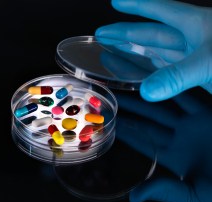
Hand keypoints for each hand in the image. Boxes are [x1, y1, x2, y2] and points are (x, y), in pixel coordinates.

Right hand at [95, 0, 211, 101]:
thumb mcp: (207, 63)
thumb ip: (177, 76)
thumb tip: (145, 91)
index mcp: (195, 24)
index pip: (159, 9)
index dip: (137, 5)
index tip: (117, 2)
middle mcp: (192, 37)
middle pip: (152, 33)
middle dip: (125, 33)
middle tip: (103, 34)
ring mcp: (195, 55)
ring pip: (158, 52)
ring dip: (135, 53)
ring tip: (113, 52)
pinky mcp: (198, 73)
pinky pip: (168, 70)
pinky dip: (152, 71)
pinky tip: (138, 73)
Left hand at [115, 90, 211, 201]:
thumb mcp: (196, 197)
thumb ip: (166, 192)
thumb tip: (134, 198)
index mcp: (175, 157)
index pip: (143, 141)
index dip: (125, 132)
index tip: (109, 122)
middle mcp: (182, 138)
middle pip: (148, 121)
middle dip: (129, 109)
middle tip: (109, 99)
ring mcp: (195, 125)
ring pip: (164, 105)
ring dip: (146, 94)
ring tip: (126, 83)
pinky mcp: (210, 115)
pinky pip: (188, 96)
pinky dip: (174, 86)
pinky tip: (156, 77)